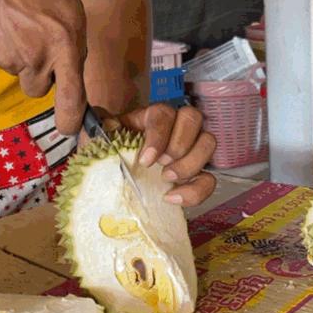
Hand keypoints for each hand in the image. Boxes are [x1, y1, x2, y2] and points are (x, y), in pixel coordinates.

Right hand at [0, 0, 86, 135]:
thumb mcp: (71, 9)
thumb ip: (75, 46)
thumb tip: (71, 75)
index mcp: (63, 43)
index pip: (71, 96)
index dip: (71, 119)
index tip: (70, 130)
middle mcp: (33, 56)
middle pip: (37, 89)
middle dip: (38, 74)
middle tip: (35, 42)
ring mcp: (3, 58)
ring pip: (15, 73)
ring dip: (18, 56)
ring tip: (14, 22)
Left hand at [81, 104, 216, 206]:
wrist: (116, 183)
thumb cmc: (112, 158)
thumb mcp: (103, 143)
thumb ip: (103, 132)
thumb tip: (107, 123)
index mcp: (153, 116)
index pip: (164, 114)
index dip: (158, 136)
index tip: (146, 160)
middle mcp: (177, 126)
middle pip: (193, 118)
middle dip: (179, 145)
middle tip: (162, 166)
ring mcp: (191, 149)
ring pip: (208, 142)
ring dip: (191, 163)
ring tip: (168, 179)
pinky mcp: (198, 174)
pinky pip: (210, 179)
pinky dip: (196, 190)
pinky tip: (173, 198)